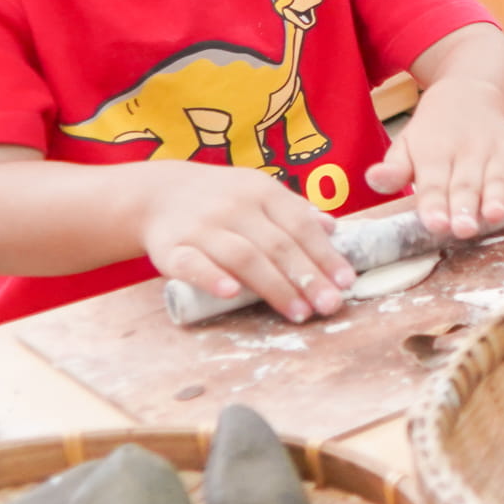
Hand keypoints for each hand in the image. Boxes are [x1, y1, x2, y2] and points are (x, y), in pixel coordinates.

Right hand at [135, 163, 353, 321]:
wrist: (156, 194)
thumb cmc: (220, 198)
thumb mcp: (259, 192)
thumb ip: (294, 211)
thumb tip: (334, 229)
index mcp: (262, 192)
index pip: (300, 225)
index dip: (325, 254)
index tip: (346, 281)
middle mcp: (234, 206)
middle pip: (278, 245)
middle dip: (308, 277)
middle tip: (330, 305)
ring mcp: (202, 227)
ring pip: (244, 256)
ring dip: (274, 286)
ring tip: (299, 312)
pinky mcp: (170, 248)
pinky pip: (192, 264)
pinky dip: (213, 278)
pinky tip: (233, 294)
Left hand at [369, 81, 503, 239]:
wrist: (467, 94)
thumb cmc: (433, 132)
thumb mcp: (406, 145)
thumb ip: (394, 169)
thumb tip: (373, 179)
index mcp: (433, 152)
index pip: (433, 183)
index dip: (434, 205)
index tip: (435, 224)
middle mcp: (466, 149)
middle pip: (466, 183)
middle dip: (465, 207)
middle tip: (463, 230)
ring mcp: (495, 148)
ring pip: (497, 176)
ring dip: (497, 196)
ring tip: (495, 216)